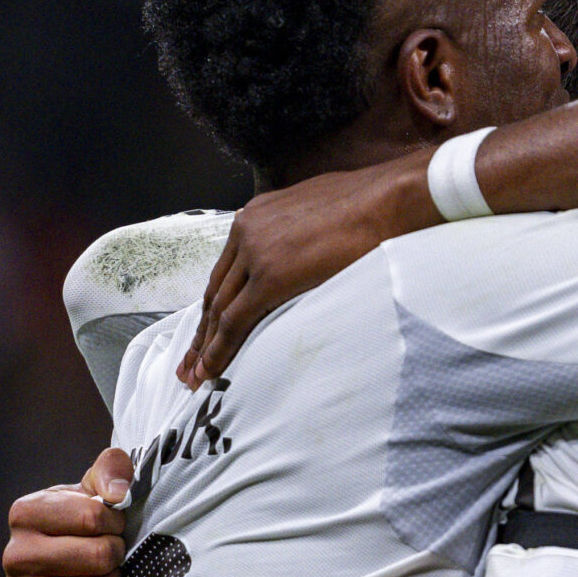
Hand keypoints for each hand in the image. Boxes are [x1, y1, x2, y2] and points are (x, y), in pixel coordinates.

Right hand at [4, 448, 132, 576]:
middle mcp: (13, 555)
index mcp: (25, 513)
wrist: (71, 574)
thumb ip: (111, 470)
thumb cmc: (87, 526)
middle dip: (116, 557)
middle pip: (99, 557)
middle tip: (109, 556)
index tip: (110, 526)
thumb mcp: (97, 489)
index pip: (94, 517)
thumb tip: (117, 492)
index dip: (115, 523)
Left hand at [181, 156, 439, 385]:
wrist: (390, 199)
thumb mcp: (321, 213)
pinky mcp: (271, 275)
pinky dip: (220, 348)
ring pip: (219, 309)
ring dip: (205, 346)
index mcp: (256, 215)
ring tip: (194, 377)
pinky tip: (211, 370)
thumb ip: (300, 235)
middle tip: (187, 365)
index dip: (214, 306)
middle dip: (201, 331)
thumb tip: (306, 256)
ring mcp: (256, 252)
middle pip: (216, 291)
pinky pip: (236, 320)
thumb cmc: (373, 204)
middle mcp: (247, 230)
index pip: (226, 271)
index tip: (206, 331)